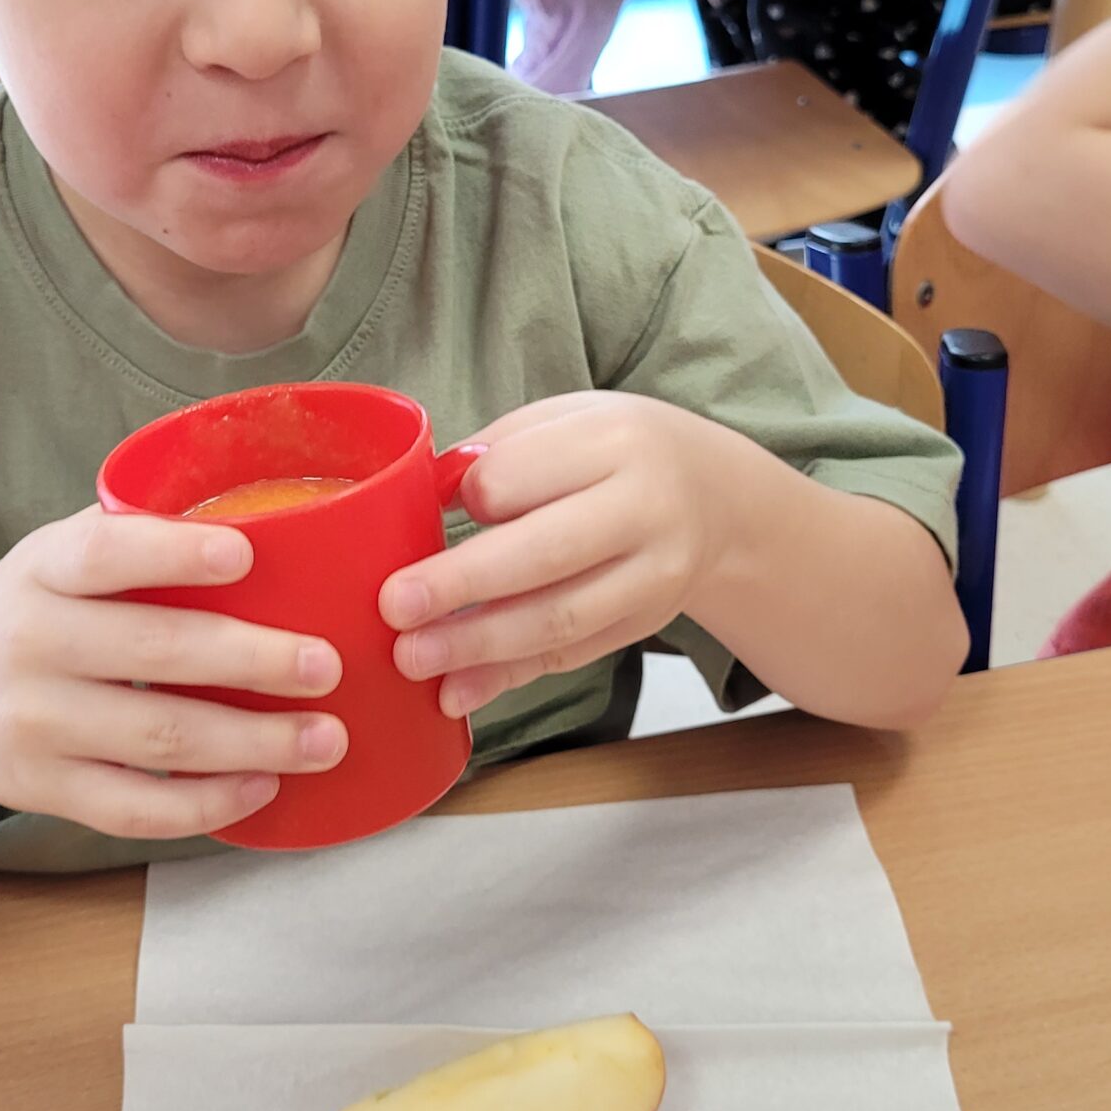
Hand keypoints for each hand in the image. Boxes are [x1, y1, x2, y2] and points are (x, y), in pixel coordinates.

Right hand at [0, 505, 348, 838]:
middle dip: (253, 661)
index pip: (104, 554)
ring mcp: (35, 724)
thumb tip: (271, 520)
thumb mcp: (57, 556)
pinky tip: (264, 788)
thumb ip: (136, 539)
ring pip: (160, 739)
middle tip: (325, 665)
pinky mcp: (45, 790)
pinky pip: (137, 807)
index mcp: (41, 571)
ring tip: (326, 738)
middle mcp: (30, 644)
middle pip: (154, 653)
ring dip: (255, 742)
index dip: (174, 553)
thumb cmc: (33, 611)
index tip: (246, 553)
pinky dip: (208, 803)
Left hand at [380, 394, 731, 719]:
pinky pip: (569, 655)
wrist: (718, 499)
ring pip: (557, 617)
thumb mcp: (568, 420)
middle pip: (542, 553)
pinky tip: (458, 691)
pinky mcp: (644, 623)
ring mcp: (653, 574)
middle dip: (460, 586)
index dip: (469, 497)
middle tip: (393, 607)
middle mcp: (644, 508)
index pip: (518, 476)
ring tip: (412, 658)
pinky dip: (508, 677)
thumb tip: (415, 504)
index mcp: (613, 441)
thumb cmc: (619, 451)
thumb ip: (498, 454)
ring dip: (477, 645)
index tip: (436, 508)